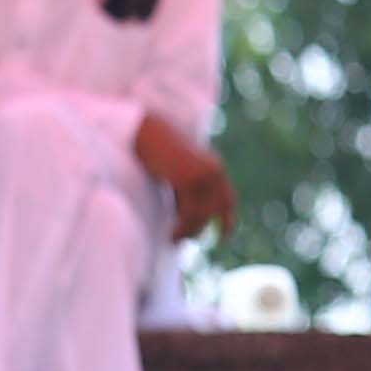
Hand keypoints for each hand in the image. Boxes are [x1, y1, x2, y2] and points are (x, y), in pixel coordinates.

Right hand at [136, 117, 233, 241]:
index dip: (227, 220)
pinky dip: (182, 227)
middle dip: (203, 227)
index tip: (223, 238)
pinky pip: (190, 213)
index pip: (227, 199)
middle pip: (216, 210)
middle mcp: (214, 171)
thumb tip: (186, 215)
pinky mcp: (189, 180)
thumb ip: (187, 187)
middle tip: (188, 240)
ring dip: (189, 231)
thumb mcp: (177, 169)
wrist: (143, 129)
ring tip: (174, 239)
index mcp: (214, 166)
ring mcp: (203, 175)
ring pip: (202, 214)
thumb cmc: (154, 148)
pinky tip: (172, 234)